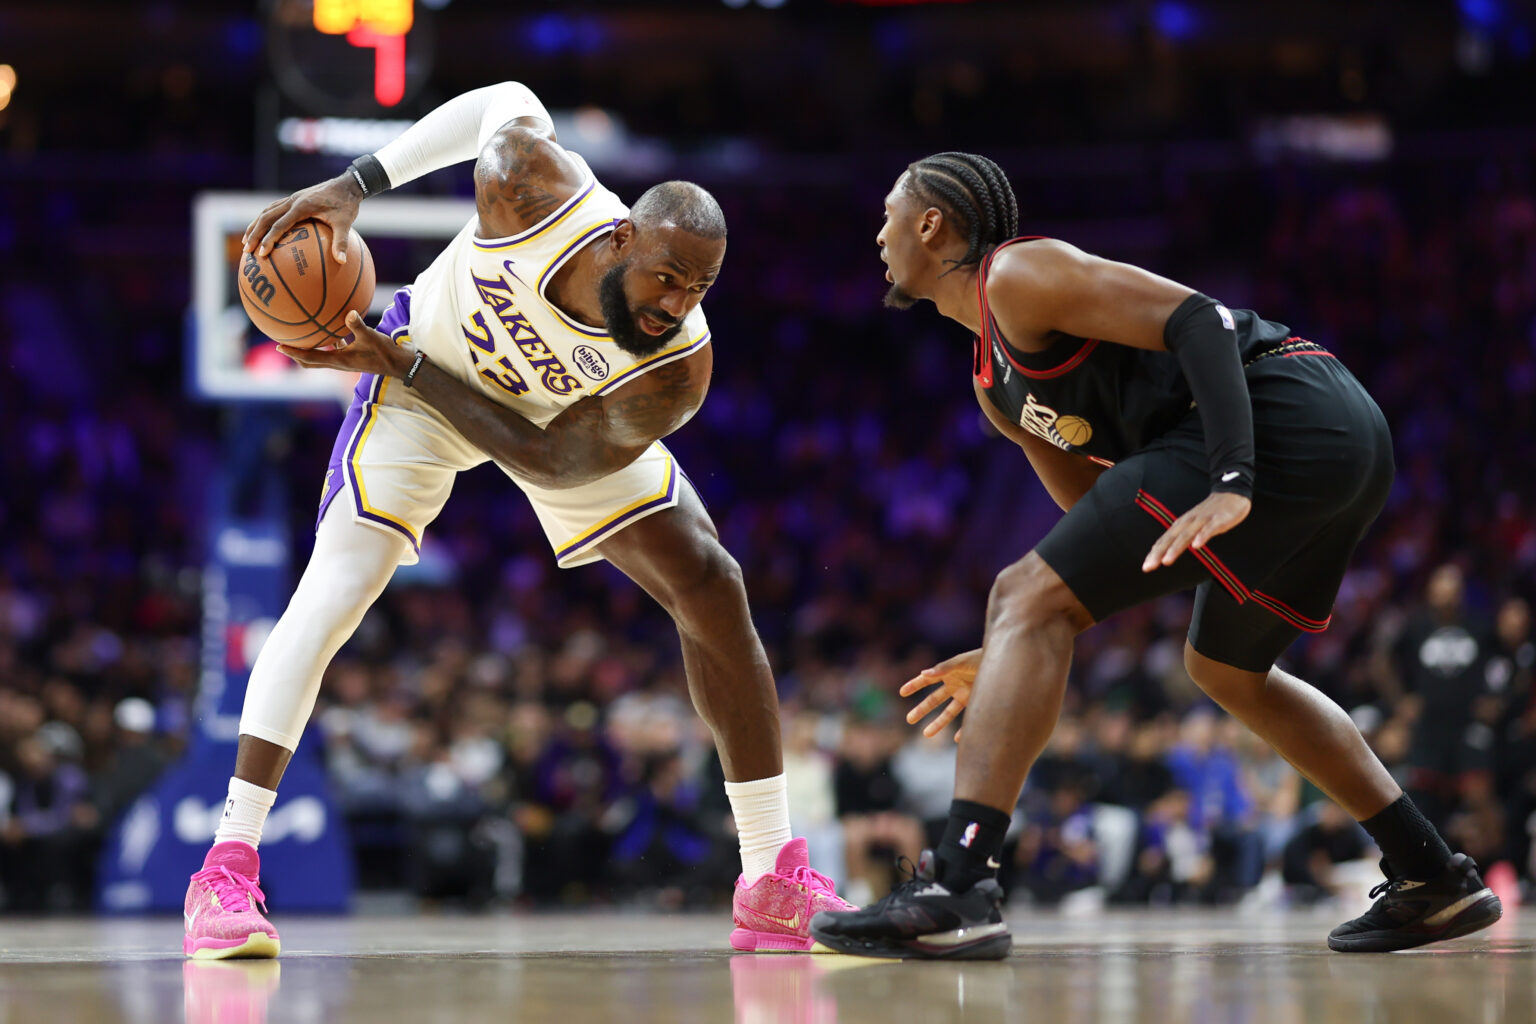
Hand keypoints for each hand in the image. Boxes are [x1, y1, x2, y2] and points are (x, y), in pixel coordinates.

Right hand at [243, 173, 362, 261]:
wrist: (347, 184)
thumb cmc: (347, 204)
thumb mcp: (346, 223)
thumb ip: (341, 242)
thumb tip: (342, 262)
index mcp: (302, 206)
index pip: (279, 225)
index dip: (269, 239)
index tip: (262, 253)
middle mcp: (293, 200)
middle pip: (266, 217)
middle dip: (254, 234)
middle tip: (247, 250)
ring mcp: (292, 198)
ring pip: (266, 211)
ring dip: (255, 225)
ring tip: (247, 241)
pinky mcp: (294, 198)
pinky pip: (274, 209)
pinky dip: (264, 219)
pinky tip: (262, 230)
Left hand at [278, 311, 413, 377]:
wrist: (400, 366)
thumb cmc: (386, 353)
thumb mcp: (372, 337)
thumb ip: (358, 325)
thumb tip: (348, 313)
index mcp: (340, 360)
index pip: (311, 358)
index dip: (294, 353)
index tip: (278, 347)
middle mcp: (340, 363)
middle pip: (310, 362)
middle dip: (296, 354)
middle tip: (282, 345)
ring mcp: (346, 361)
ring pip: (321, 357)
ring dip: (309, 350)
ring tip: (300, 338)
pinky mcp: (353, 357)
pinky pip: (334, 350)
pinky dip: (327, 343)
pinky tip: (328, 330)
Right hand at [899, 648, 981, 740]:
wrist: (1005, 665)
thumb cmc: (982, 658)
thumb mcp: (962, 662)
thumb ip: (944, 668)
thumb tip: (923, 673)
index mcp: (948, 673)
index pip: (927, 680)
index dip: (914, 685)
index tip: (901, 692)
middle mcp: (954, 685)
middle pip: (934, 700)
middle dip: (921, 710)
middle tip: (909, 719)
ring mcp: (965, 696)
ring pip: (948, 713)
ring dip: (937, 723)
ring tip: (926, 735)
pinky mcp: (976, 704)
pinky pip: (967, 720)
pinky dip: (963, 730)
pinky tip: (957, 740)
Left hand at [1142, 491, 1250, 571]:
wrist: (1231, 493)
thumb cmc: (1210, 514)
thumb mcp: (1193, 526)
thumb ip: (1181, 538)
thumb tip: (1167, 552)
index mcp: (1182, 524)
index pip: (1164, 540)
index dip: (1154, 553)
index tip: (1146, 567)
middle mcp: (1188, 522)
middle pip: (1171, 538)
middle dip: (1159, 553)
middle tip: (1148, 567)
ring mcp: (1203, 520)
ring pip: (1187, 535)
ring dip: (1175, 548)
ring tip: (1166, 561)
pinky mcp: (1218, 519)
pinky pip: (1209, 529)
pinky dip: (1202, 536)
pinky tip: (1196, 546)